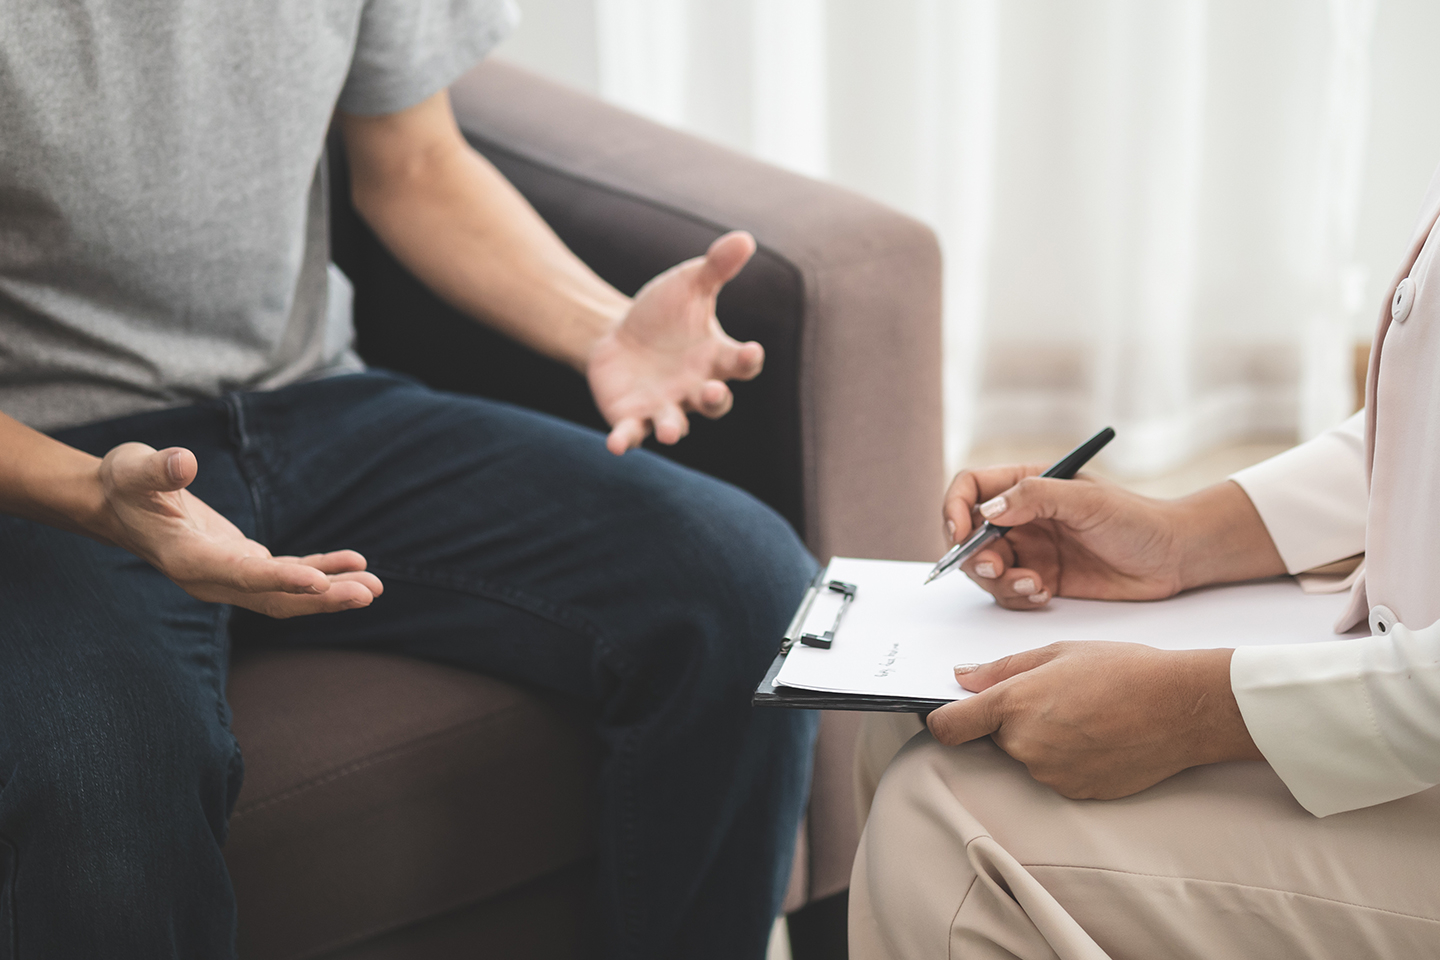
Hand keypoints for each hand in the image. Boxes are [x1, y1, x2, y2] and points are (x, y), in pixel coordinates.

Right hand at [96, 443, 382, 617]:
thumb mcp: (133, 469)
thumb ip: (158, 469)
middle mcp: (212, 578)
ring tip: (375, 588)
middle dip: (322, 598)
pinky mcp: (241, 565)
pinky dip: (320, 571)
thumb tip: (183, 462)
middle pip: (274, 598)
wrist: (116, 504)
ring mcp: (228, 576)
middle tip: (368, 593)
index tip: (318, 582)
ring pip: (286, 595)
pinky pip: (287, 575)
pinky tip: (354, 564)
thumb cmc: (125, 483)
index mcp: (188, 560)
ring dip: (330, 591)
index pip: (242, 575)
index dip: (280, 579)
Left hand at [587, 231, 764, 453]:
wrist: (618, 334)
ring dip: (674, 429)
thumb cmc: (664, 313)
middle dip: (716, 400)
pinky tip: (616, 445)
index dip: (747, 360)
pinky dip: (626, 440)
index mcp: (716, 359)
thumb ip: (716, 267)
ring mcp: (666, 407)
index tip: (751, 351)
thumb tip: (744, 238)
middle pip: (716, 403)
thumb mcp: (689, 285)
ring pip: (677, 425)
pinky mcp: (634, 418)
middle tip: (713, 392)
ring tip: (672, 431)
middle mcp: (697, 390)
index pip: (740, 364)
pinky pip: (633, 434)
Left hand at [926, 641, 1262, 798]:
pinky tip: (1100, 737)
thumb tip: (962, 677)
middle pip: (995, 739)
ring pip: (1028, 758)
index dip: (945, 719)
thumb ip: (1002, 669)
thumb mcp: (1058, 652)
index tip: (952, 714)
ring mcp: (1051, 774)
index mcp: (1013, 703)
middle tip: (1056, 698)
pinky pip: (1056, 775)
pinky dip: (1068, 759)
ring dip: (1043, 741)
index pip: (949, 727)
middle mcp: (1025, 745)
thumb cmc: (1124, 670)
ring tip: (1086, 715)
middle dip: (1013, 722)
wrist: (1182, 708)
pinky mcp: (1076, 792)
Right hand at [940, 467, 1285, 608]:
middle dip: (975, 556)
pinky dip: (1017, 597)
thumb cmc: (1138, 518)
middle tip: (998, 569)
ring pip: (984, 569)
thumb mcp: (1087, 500)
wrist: (1174, 557)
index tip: (961, 533)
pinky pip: (1008, 592)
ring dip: (999, 582)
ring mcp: (1029, 549)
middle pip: (968, 534)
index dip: (955, 509)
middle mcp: (1021, 516)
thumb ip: (1036, 497)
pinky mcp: (1040, 579)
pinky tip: (1044, 594)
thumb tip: (988, 510)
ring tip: (1034, 586)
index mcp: (1026, 484)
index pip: (969, 488)